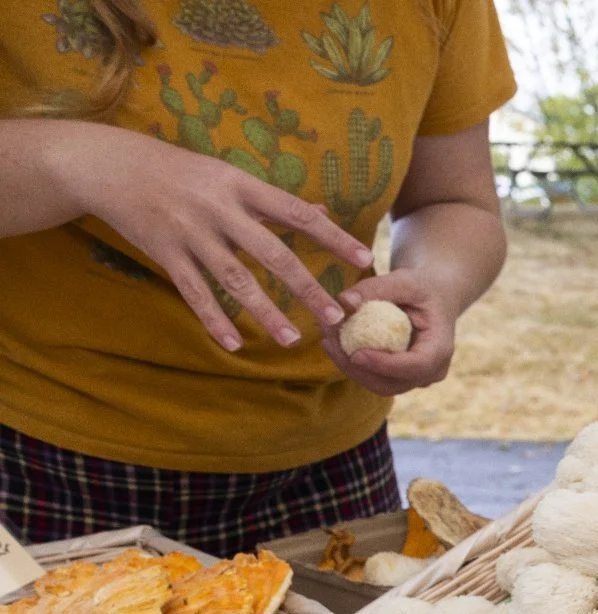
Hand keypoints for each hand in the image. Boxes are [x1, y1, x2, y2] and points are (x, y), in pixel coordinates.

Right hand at [49, 124, 369, 352]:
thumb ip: (272, 201)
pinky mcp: (165, 253)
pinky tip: (234, 343)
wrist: (112, 166)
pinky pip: (194, 292)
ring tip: (292, 340)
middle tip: (335, 316)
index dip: (332, 237)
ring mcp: (190, 232)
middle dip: (306, 287)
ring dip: (266, 312)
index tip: (365, 259)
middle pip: (272, 252)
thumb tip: (321, 213)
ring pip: (235, 279)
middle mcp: (218, 209)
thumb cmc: (181, 172)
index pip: (296, 214)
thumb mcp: (227, 176)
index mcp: (239, 185)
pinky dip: (214, 319)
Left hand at [324, 267, 459, 394]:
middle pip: (392, 384)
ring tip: (328, 339)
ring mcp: (417, 378)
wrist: (435, 297)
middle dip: (357, 369)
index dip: (384, 365)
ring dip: (350, 367)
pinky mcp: (401, 377)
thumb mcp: (404, 280)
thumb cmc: (422, 286)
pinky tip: (334, 342)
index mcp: (440, 348)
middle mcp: (432, 370)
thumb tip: (343, 300)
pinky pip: (374, 379)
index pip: (414, 366)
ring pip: (379, 386)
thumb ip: (375, 288)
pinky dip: (352, 364)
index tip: (355, 354)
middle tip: (330, 342)